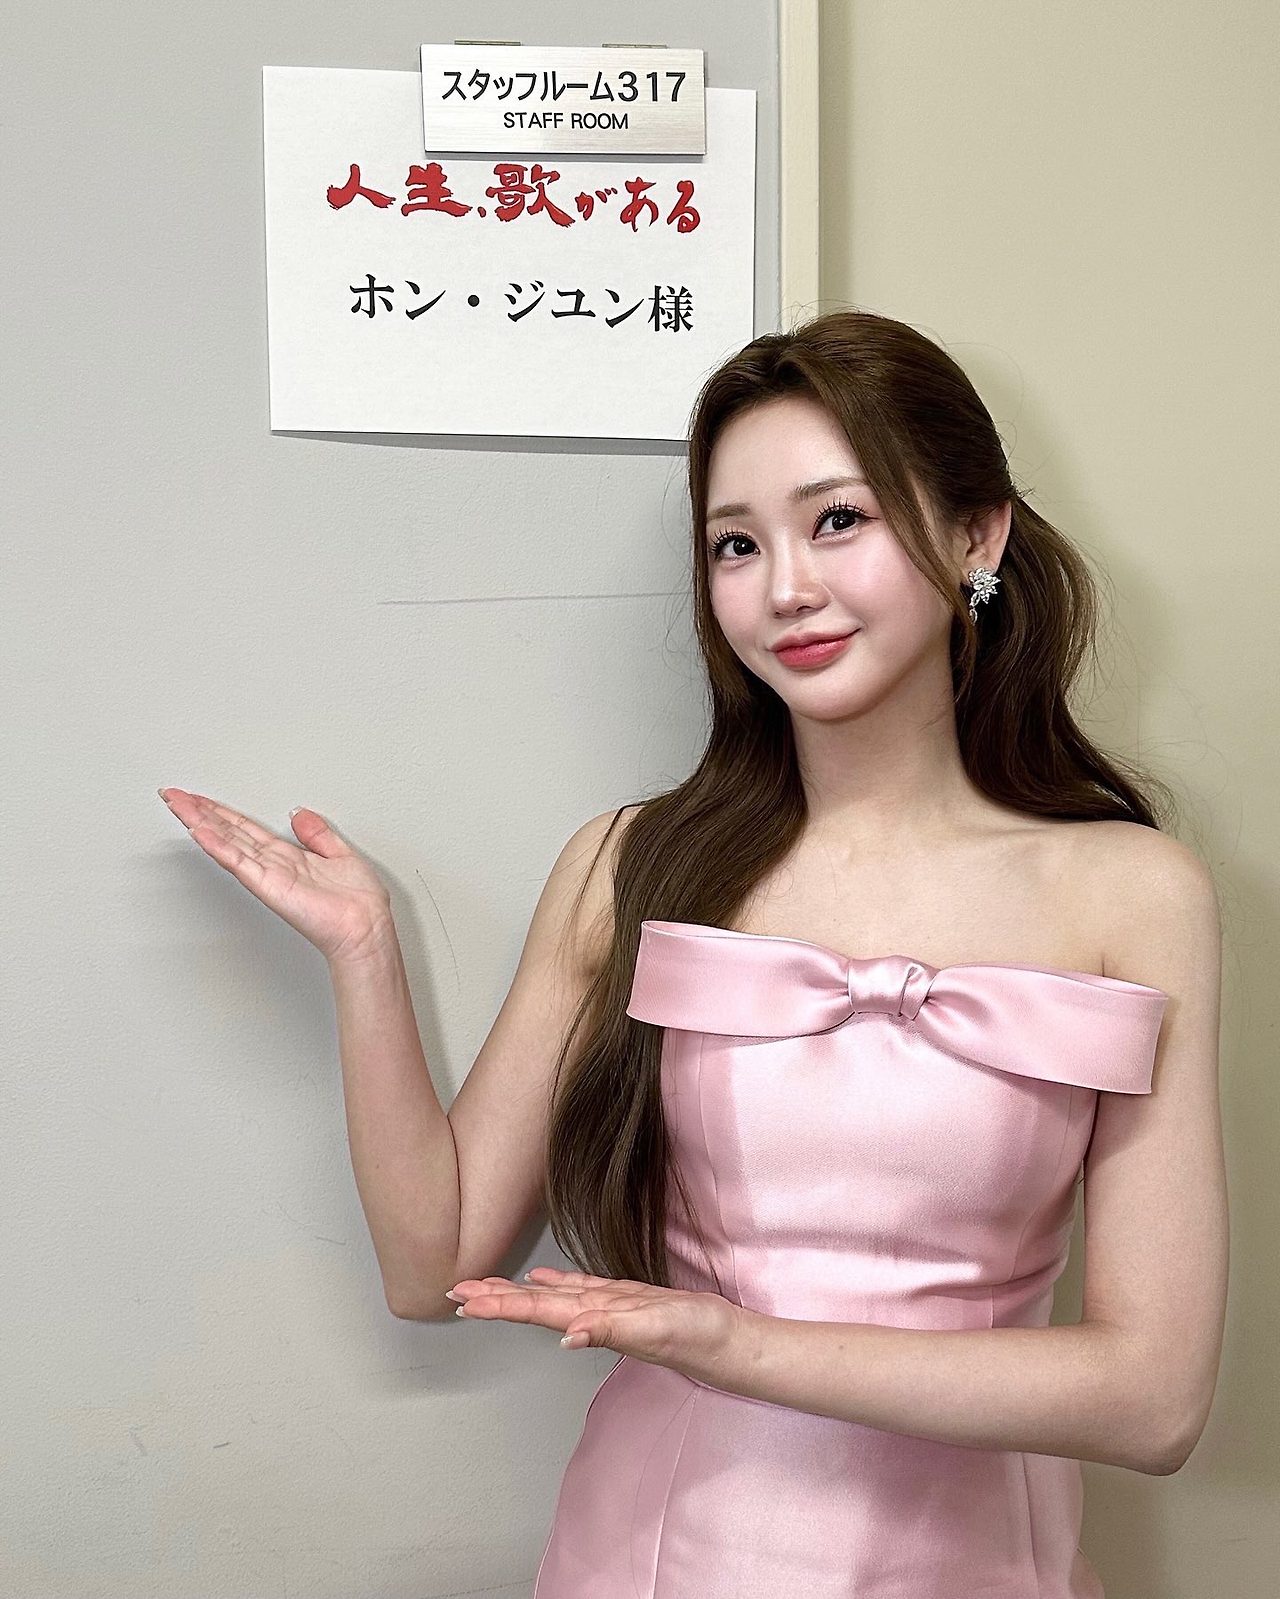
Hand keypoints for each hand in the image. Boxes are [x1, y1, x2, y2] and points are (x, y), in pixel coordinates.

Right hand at [158, 788, 394, 966]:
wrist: (365, 927)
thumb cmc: (358, 902)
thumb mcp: (341, 854)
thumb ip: (318, 834)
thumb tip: (300, 813)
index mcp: (288, 856)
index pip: (246, 828)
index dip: (223, 811)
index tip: (200, 798)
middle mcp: (273, 864)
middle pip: (229, 831)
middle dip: (200, 811)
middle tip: (174, 794)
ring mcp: (268, 875)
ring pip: (227, 842)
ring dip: (200, 822)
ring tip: (177, 804)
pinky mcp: (269, 885)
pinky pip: (239, 862)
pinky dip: (219, 846)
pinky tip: (200, 831)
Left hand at [446, 1266, 755, 1387]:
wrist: (731, 1345)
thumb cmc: (698, 1338)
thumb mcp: (655, 1330)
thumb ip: (612, 1332)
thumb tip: (565, 1338)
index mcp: (594, 1320)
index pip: (535, 1310)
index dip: (498, 1305)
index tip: (462, 1301)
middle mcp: (594, 1315)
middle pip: (533, 1305)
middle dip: (493, 1298)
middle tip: (454, 1292)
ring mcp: (609, 1308)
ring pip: (553, 1297)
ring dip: (517, 1292)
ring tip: (485, 1285)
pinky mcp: (627, 1300)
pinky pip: (582, 1289)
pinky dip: (557, 1284)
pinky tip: (542, 1280)